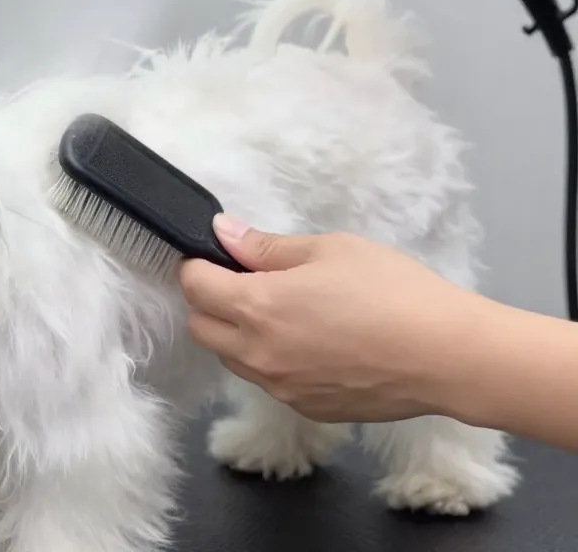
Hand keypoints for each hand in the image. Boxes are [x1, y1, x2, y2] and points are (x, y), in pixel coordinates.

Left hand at [181, 215, 495, 423]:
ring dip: (237, 334)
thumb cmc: (393, 293)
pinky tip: (310, 341)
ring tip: (283, 311)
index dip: (198, 265)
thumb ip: (266, 247)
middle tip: (245, 281)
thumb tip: (223, 234)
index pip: (194, 286)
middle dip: (209, 302)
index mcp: (258, 308)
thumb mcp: (329, 250)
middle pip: (201, 328)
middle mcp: (259, 354)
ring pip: (231, 359)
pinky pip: (268, 382)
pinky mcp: (306, 409)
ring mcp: (281, 388)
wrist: (448, 356)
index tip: (215, 256)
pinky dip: (271, 361)